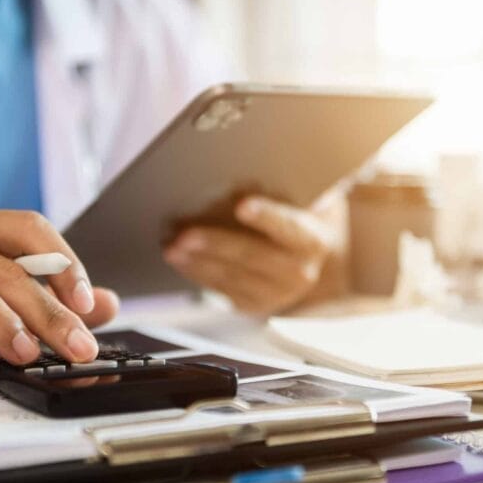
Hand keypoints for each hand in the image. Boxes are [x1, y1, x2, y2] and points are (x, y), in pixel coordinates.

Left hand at [164, 196, 333, 314]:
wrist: (308, 261)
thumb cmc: (295, 220)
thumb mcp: (299, 204)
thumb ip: (278, 191)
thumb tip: (235, 177)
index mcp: (311, 241)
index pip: (288, 226)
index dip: (266, 216)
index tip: (242, 205)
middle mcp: (298, 273)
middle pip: (252, 255)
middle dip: (215, 244)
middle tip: (185, 234)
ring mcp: (275, 294)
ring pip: (231, 276)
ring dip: (197, 261)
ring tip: (171, 247)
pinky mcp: (253, 305)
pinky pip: (221, 290)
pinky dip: (197, 273)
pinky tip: (180, 260)